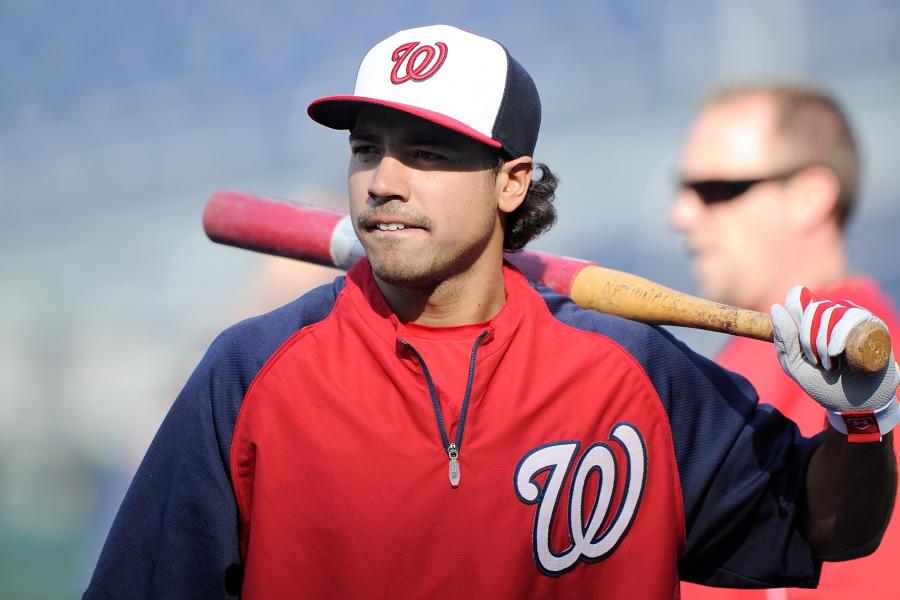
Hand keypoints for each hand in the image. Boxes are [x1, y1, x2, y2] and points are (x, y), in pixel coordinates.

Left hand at [771, 285, 899, 440]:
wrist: (855, 404)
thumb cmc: (823, 383)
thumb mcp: (794, 364)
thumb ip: (784, 338)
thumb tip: (775, 307)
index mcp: (811, 321)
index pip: (798, 299)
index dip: (794, 312)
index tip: (796, 341)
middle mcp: (833, 314)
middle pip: (814, 307)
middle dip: (808, 338)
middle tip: (815, 362)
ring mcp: (854, 318)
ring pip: (831, 311)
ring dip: (823, 342)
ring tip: (829, 365)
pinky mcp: (874, 325)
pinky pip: (853, 316)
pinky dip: (839, 335)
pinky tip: (837, 353)